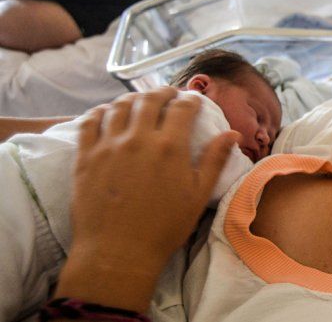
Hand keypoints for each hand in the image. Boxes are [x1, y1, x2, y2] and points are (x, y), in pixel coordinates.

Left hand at [55, 87, 237, 310]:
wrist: (119, 252)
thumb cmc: (165, 227)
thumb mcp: (199, 195)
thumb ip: (215, 160)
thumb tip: (233, 134)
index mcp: (170, 147)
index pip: (182, 107)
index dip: (190, 99)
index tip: (194, 100)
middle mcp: (138, 138)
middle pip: (150, 100)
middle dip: (162, 92)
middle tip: (169, 94)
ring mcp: (108, 145)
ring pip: (119, 106)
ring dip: (133, 98)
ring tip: (140, 101)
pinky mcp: (85, 157)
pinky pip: (89, 122)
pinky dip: (100, 112)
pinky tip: (107, 113)